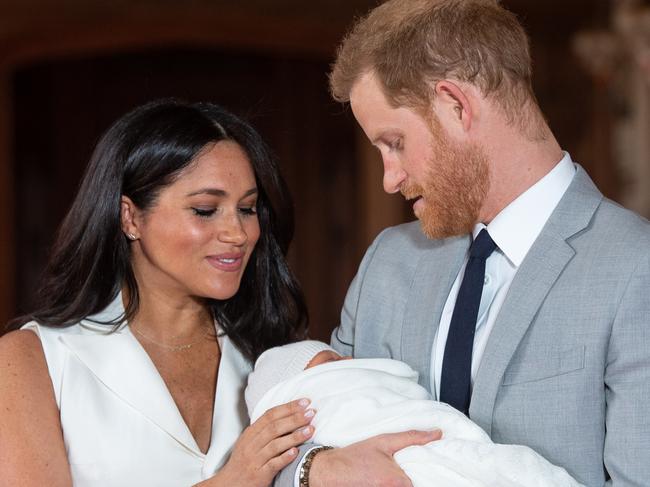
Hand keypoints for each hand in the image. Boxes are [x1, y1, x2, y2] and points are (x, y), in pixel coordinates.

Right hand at [198, 398, 314, 486]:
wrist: (229, 484)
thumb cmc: (243, 461)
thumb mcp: (250, 441)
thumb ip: (266, 429)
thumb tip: (289, 415)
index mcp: (251, 433)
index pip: (270, 415)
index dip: (288, 407)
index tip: (305, 402)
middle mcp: (252, 444)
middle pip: (274, 427)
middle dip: (294, 418)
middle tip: (311, 413)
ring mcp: (255, 460)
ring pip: (275, 445)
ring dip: (294, 436)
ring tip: (310, 430)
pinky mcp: (259, 475)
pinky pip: (273, 465)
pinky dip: (285, 458)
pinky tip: (296, 452)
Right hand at [310, 429, 441, 486]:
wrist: (329, 471)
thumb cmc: (355, 457)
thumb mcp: (384, 441)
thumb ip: (412, 437)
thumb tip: (437, 434)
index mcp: (398, 481)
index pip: (421, 483)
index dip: (420, 476)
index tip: (413, 471)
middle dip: (407, 482)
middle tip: (392, 473)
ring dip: (397, 484)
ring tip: (383, 477)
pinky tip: (378, 482)